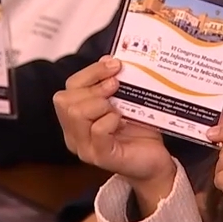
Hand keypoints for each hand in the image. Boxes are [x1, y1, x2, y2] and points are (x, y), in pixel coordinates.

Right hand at [54, 56, 175, 213]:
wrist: (156, 161)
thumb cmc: (139, 131)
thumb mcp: (125, 101)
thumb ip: (112, 83)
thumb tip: (108, 60)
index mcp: (76, 117)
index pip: (69, 87)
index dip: (90, 72)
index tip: (114, 65)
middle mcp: (74, 134)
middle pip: (66, 100)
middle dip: (94, 87)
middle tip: (117, 86)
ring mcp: (85, 148)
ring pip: (77, 114)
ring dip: (101, 104)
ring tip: (118, 108)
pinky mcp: (101, 157)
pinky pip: (97, 131)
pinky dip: (109, 120)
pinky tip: (121, 122)